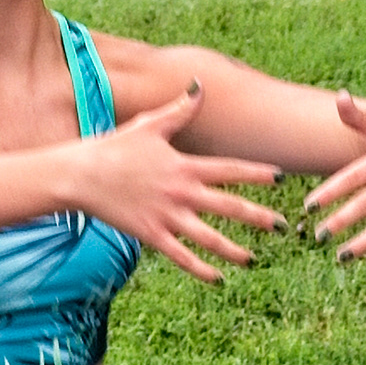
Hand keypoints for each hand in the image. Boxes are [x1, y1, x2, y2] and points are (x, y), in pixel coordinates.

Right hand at [77, 84, 284, 282]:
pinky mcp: (151, 235)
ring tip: (252, 260)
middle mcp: (181, 192)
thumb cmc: (115, 147)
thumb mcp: (150, 125)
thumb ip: (180, 109)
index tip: (281, 178)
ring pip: (209, 238)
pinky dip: (201, 269)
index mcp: (185, 166)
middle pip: (229, 207)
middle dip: (259, 217)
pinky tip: (219, 279)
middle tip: (284, 227)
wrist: (81, 174)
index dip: (257, 174)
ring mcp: (167, 216)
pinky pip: (182, 256)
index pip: (230, 170)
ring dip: (234, 251)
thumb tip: (199, 85)